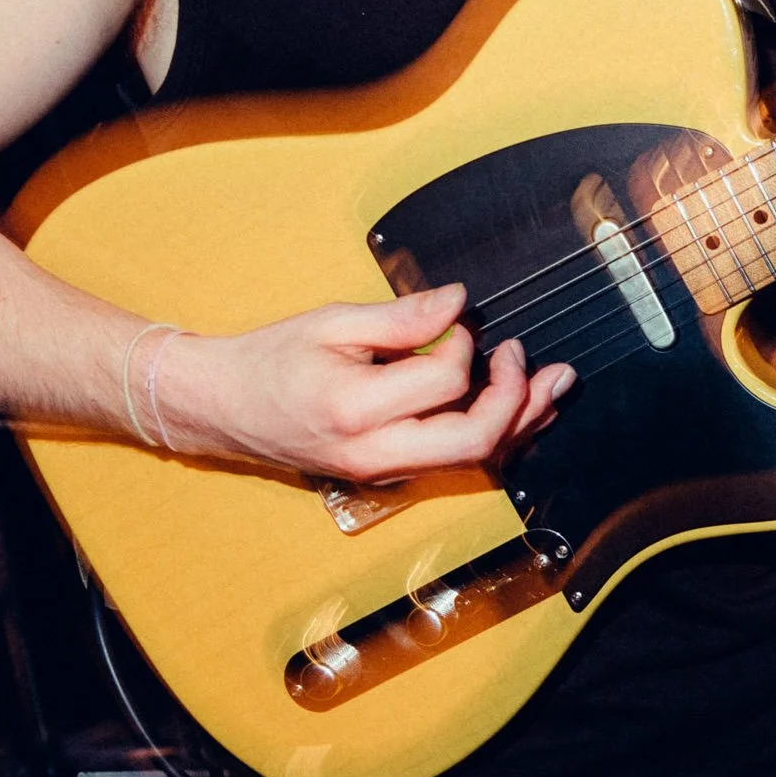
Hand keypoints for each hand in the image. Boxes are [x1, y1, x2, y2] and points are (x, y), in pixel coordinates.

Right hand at [147, 284, 571, 478]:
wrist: (222, 408)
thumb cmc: (268, 362)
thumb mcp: (332, 323)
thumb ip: (401, 318)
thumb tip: (457, 303)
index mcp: (356, 410)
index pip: (443, 381)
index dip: (464, 345)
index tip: (458, 320)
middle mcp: (375, 453)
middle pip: (474, 442)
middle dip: (517, 400)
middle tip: (529, 358)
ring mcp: (383, 472)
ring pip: (473, 460)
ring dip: (520, 422)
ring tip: (552, 386)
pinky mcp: (388, 474)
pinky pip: (454, 460)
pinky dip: (493, 434)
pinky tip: (517, 409)